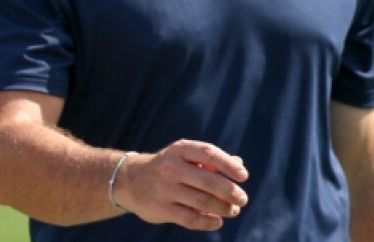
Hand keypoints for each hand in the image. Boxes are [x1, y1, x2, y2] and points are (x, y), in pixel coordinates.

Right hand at [113, 140, 248, 230]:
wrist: (129, 180)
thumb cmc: (168, 167)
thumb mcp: (184, 157)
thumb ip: (210, 160)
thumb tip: (239, 162)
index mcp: (179, 150)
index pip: (208, 153)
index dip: (229, 165)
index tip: (244, 176)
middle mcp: (171, 168)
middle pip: (209, 181)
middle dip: (231, 192)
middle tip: (243, 199)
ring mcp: (165, 189)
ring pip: (203, 202)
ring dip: (223, 208)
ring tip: (233, 210)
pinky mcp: (162, 209)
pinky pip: (191, 219)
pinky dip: (209, 222)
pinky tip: (217, 221)